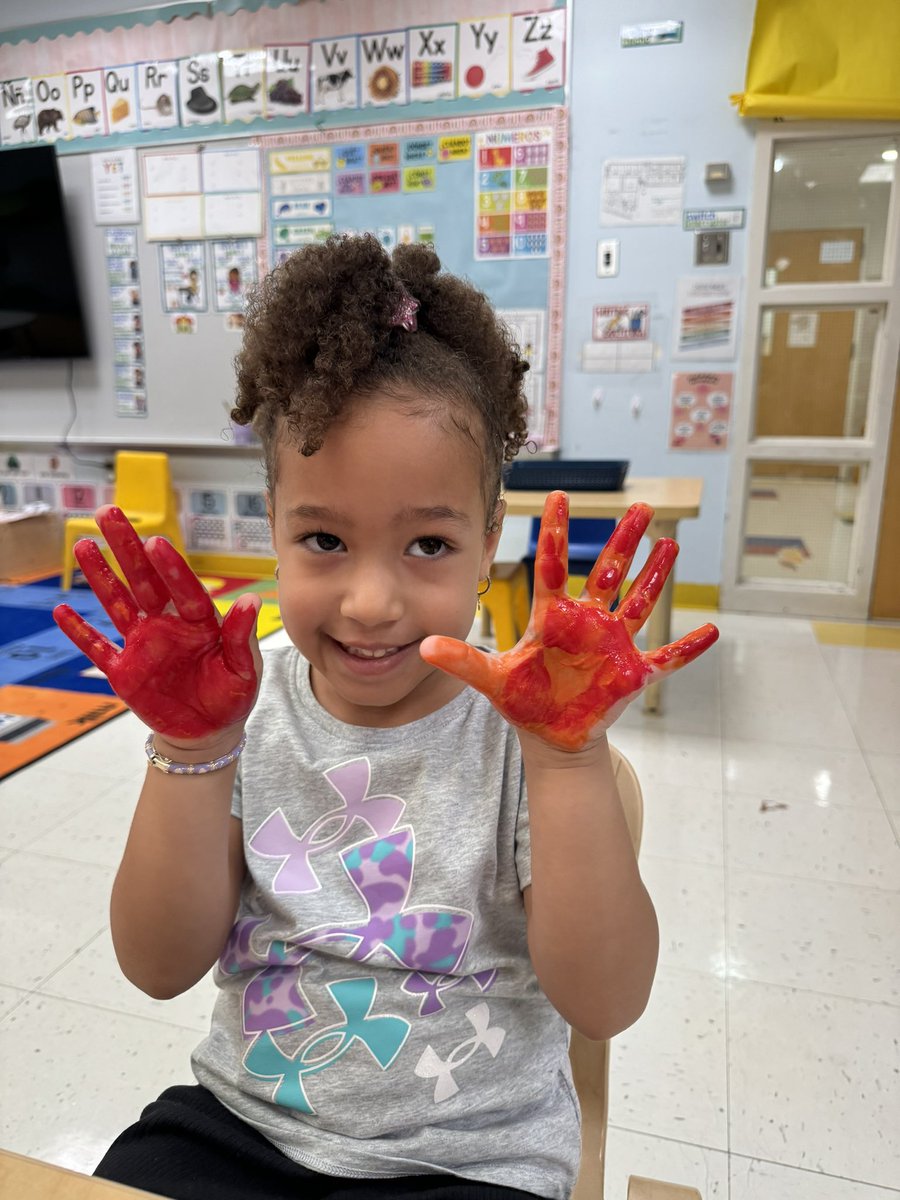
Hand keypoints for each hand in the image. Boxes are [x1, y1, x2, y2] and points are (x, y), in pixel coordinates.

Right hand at [53, 505, 261, 744]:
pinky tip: (62, 610)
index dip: (170, 567)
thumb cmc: (232, 695)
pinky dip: (80, 632)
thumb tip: (253, 601)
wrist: (210, 732)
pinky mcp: (124, 671)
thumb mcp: (245, 669)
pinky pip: (99, 648)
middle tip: (108, 513)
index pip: (183, 589)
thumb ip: (242, 637)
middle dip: (126, 548)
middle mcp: (167, 624)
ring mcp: (143, 645)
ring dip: (100, 576)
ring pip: (117, 603)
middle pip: (143, 580)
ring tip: (84, 544)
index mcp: (199, 622)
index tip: (156, 542)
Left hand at [420, 491, 717, 750]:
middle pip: (608, 572)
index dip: (556, 532)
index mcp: (553, 617)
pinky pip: (667, 658)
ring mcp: (613, 645)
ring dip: (656, 575)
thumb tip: (423, 646)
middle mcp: (587, 622)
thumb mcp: (492, 680)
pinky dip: (689, 647)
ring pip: (640, 602)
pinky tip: (712, 630)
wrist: (552, 735)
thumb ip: (462, 660)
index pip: (554, 565)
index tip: (559, 493)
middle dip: (624, 540)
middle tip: (641, 504)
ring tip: (671, 543)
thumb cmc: (525, 701)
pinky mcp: (633, 673)